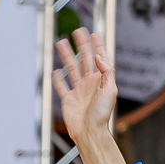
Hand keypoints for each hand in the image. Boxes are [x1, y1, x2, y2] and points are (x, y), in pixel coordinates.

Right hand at [51, 28, 125, 163]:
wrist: (89, 132)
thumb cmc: (102, 115)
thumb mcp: (110, 90)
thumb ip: (106, 72)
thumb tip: (98, 56)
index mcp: (101, 80)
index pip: (100, 58)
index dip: (98, 45)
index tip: (95, 33)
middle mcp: (90, 83)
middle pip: (85, 59)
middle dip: (82, 45)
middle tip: (78, 31)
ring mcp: (78, 91)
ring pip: (71, 68)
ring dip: (67, 55)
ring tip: (61, 42)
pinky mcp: (68, 99)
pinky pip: (62, 86)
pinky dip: (57, 79)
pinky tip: (55, 71)